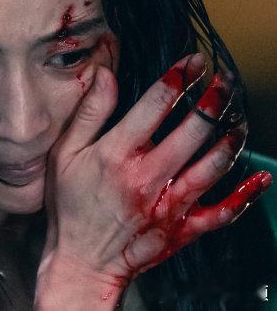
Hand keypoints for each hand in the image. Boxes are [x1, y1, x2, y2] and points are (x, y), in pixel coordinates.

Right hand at [34, 53, 271, 308]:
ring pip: (213, 165)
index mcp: (117, 154)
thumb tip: (105, 75)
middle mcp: (147, 177)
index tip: (192, 61)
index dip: (178, 77)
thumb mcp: (65, 154)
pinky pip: (222, 212)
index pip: (155, 105)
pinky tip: (260, 178)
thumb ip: (89, 113)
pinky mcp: (182, 228)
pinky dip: (245, 195)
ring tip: (238, 118)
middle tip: (224, 80)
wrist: (82, 260)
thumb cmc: (70, 205)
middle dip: (214, 99)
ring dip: (230, 138)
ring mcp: (169, 204)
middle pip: (193, 130)